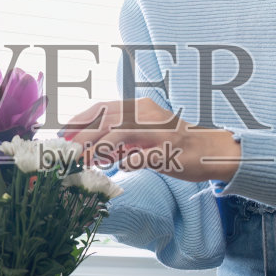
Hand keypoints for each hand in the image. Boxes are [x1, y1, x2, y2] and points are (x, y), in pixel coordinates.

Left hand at [60, 99, 242, 182]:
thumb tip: (94, 151)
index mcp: (141, 107)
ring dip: (97, 149)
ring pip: (118, 135)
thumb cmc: (176, 143)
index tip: (63, 133)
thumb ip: (121, 139)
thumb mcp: (146, 135)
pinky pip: (140, 158)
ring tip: (84, 162)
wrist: (212, 150)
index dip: (81, 119)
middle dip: (82, 136)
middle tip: (67, 151)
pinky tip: (122, 168)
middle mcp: (148, 115)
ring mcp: (158, 133)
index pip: (103, 108)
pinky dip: (127, 163)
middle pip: (106, 120)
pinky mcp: (169, 151)